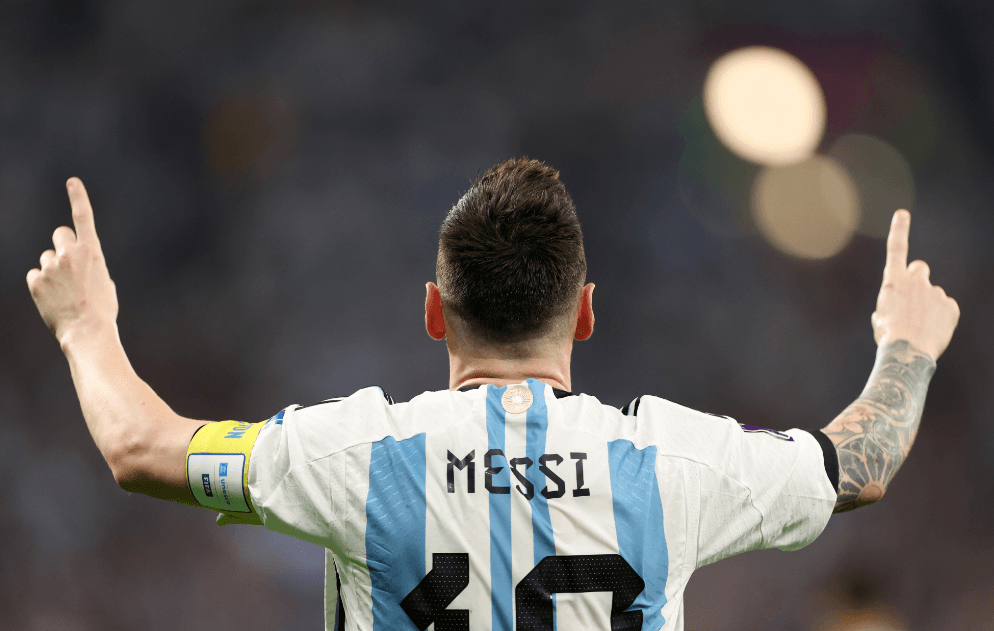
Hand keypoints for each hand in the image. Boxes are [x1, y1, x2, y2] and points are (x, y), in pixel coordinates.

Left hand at [26, 178, 117, 347]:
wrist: (87, 331)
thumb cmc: (102, 309)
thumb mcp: (104, 282)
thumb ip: (90, 265)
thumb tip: (76, 265)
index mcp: (92, 251)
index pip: (83, 217)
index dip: (78, 197)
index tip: (72, 181)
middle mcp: (69, 253)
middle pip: (59, 234)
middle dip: (62, 246)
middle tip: (68, 265)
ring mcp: (50, 266)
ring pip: (47, 259)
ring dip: (53, 271)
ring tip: (65, 293)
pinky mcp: (36, 281)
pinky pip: (35, 275)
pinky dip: (42, 285)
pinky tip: (53, 299)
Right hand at [871, 210, 958, 360]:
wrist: (908, 353)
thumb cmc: (888, 337)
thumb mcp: (880, 320)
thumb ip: (888, 307)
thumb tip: (891, 311)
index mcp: (893, 283)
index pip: (896, 249)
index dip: (900, 230)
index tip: (902, 213)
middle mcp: (916, 282)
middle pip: (919, 269)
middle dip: (917, 278)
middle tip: (914, 297)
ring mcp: (935, 293)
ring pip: (932, 295)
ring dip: (928, 306)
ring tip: (921, 328)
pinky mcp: (951, 306)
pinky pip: (946, 309)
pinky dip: (941, 318)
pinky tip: (932, 332)